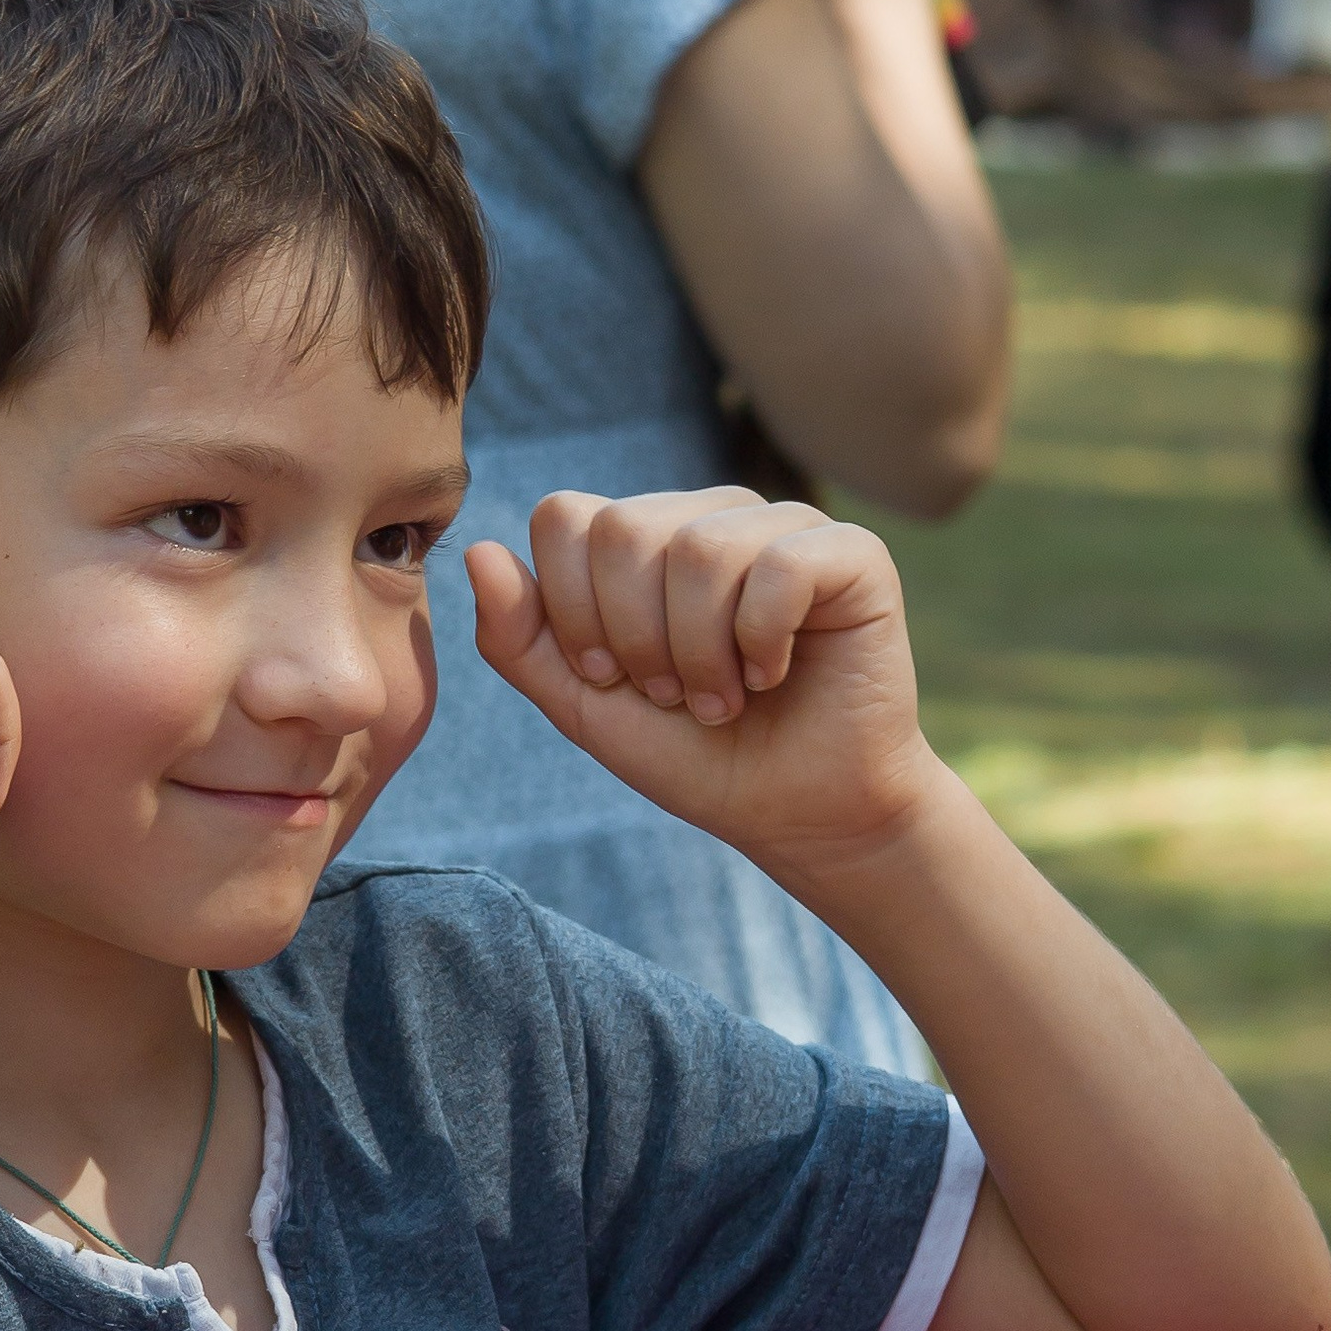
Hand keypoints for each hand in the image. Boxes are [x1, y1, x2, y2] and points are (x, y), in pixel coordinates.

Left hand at [466, 489, 928, 881]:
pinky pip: (779, 565)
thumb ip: (520, 638)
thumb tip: (478, 550)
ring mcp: (783, 526)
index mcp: (644, 538)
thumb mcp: (585, 706)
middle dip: (634, 639)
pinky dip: (763, 641)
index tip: (611, 678)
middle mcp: (711, 515)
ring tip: (725, 699)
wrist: (799, 815)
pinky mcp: (852, 553)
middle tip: (675, 697)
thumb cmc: (697, 757)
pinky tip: (777, 675)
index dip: (572, 609)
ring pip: (699, 548)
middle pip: (622, 528)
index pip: (566, 517)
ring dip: (700, 653)